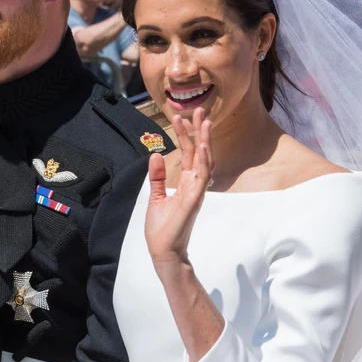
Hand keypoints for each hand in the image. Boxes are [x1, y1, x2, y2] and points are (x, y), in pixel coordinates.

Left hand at [144, 108, 211, 266]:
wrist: (163, 251)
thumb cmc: (162, 228)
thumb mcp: (156, 198)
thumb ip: (157, 177)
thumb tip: (155, 155)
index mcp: (186, 183)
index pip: (188, 154)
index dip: (186, 135)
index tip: (180, 117)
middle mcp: (194, 185)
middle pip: (200, 153)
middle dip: (200, 131)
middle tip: (200, 110)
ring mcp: (196, 192)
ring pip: (205, 161)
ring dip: (205, 141)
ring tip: (204, 122)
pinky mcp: (194, 200)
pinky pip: (202, 178)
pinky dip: (203, 162)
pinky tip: (202, 147)